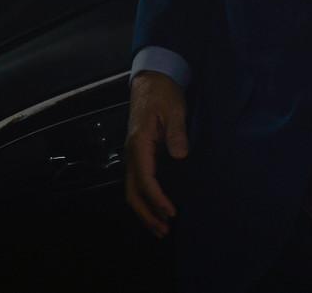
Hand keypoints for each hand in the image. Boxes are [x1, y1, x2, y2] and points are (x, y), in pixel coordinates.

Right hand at [125, 71, 188, 237]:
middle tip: (164, 230)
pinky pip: (138, 182)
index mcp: (139, 143)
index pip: (145, 178)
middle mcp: (132, 152)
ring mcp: (134, 154)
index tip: (171, 211)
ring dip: (144, 210)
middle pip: (133, 191)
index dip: (157, 198)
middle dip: (146, 213)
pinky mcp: (139, 154)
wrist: (152, 80)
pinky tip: (155, 208)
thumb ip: (177, 132)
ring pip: (132, 190)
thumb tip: (179, 155)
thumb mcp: (174, 108)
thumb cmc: (163, 93)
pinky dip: (145, 199)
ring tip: (160, 227)